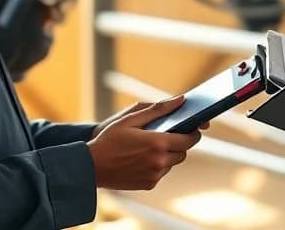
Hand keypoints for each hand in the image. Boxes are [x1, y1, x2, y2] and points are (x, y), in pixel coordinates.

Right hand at [87, 95, 202, 189]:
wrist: (90, 167)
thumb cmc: (109, 140)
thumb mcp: (131, 119)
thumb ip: (158, 109)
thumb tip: (181, 100)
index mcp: (157, 143)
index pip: (189, 139)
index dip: (193, 132)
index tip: (193, 127)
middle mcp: (159, 161)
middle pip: (183, 152)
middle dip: (179, 143)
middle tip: (167, 134)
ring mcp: (154, 175)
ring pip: (172, 163)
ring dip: (168, 154)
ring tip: (149, 146)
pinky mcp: (149, 184)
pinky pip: (161, 172)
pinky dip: (157, 165)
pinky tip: (141, 158)